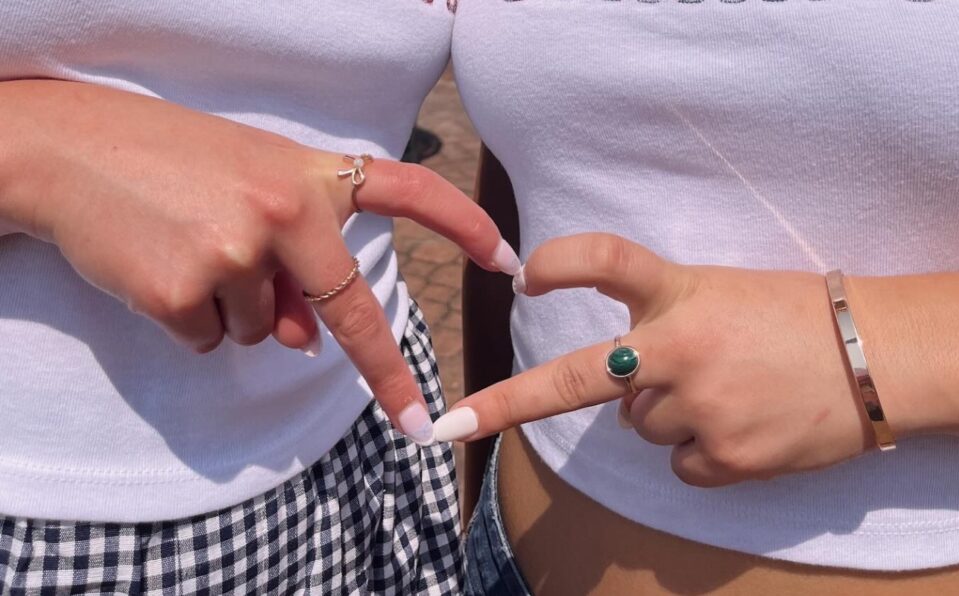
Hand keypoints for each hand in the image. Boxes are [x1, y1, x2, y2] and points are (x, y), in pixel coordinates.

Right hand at [1, 80, 519, 443]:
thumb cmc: (173, 164)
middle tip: (413, 420)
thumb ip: (295, 261)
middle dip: (384, 371)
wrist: (71, 151)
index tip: (507, 262)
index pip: (408, 192)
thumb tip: (308, 344)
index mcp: (312, 174)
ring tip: (191, 248)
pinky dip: (191, 321)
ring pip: (263, 329)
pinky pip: (210, 338)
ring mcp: (236, 252)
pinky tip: (161, 269)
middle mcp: (285, 211)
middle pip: (349, 310)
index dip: (463, 225)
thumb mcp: (252, 188)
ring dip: (237, 310)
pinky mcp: (185, 291)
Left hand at [434, 233, 879, 485]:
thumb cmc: (797, 317)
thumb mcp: (726, 293)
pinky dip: (701, 452)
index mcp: (682, 292)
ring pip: (639, 427)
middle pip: (579, 381)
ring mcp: (701, 407)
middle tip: (452, 422)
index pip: (608, 262)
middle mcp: (680, 348)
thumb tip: (617, 389)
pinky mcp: (727, 458)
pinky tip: (745, 426)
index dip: (561, 263)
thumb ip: (665, 323)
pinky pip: (680, 466)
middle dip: (509, 402)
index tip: (525, 277)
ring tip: (729, 392)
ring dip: (665, 415)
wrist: (881, 357)